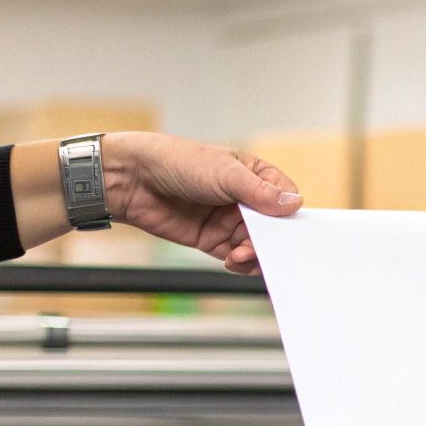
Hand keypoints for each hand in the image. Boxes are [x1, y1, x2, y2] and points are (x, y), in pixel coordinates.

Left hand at [101, 132, 301, 273]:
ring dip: (254, 254)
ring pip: (256, 245)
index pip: (284, 198)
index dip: (289, 215)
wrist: (132, 179)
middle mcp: (244, 199)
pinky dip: (240, 263)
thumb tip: (293, 204)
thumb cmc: (177, 162)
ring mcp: (229, 221)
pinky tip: (233, 261)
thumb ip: (259, 192)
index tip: (287, 230)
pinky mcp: (213, 240)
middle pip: (272, 227)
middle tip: (263, 248)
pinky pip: (237, 257)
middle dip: (271, 241)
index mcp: (254, 175)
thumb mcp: (224, 172)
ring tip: (241, 255)